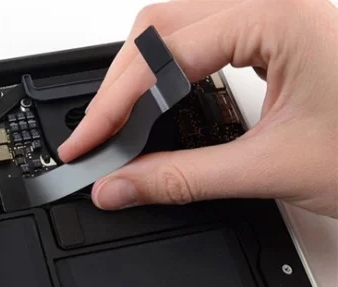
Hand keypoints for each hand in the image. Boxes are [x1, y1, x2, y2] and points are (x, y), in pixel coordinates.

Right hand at [58, 0, 337, 217]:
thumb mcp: (273, 168)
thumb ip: (182, 179)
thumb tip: (121, 185)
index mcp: (279, 15)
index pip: (163, 54)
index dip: (115, 104)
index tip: (90, 141)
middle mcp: (275, 0)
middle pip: (160, 25)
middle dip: (120, 82)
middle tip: (101, 133)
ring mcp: (277, 11)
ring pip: (177, 23)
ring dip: (142, 70)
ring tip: (125, 117)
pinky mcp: (278, 30)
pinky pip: (204, 33)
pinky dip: (172, 67)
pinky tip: (165, 98)